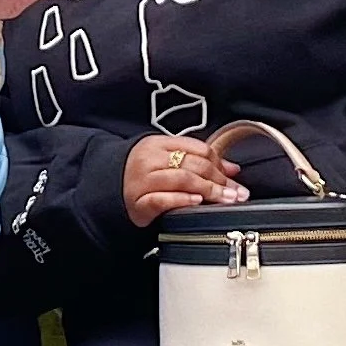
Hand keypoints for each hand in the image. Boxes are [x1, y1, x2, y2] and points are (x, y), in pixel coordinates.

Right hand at [122, 134, 245, 227]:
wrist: (108, 189)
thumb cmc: (142, 175)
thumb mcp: (166, 160)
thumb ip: (197, 162)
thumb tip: (232, 169)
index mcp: (158, 144)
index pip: (197, 148)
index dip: (219, 163)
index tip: (234, 177)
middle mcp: (150, 159)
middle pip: (193, 164)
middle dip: (219, 179)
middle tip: (237, 192)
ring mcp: (142, 180)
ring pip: (182, 180)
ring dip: (209, 190)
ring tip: (226, 199)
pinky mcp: (138, 201)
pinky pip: (163, 199)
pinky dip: (182, 199)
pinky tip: (197, 202)